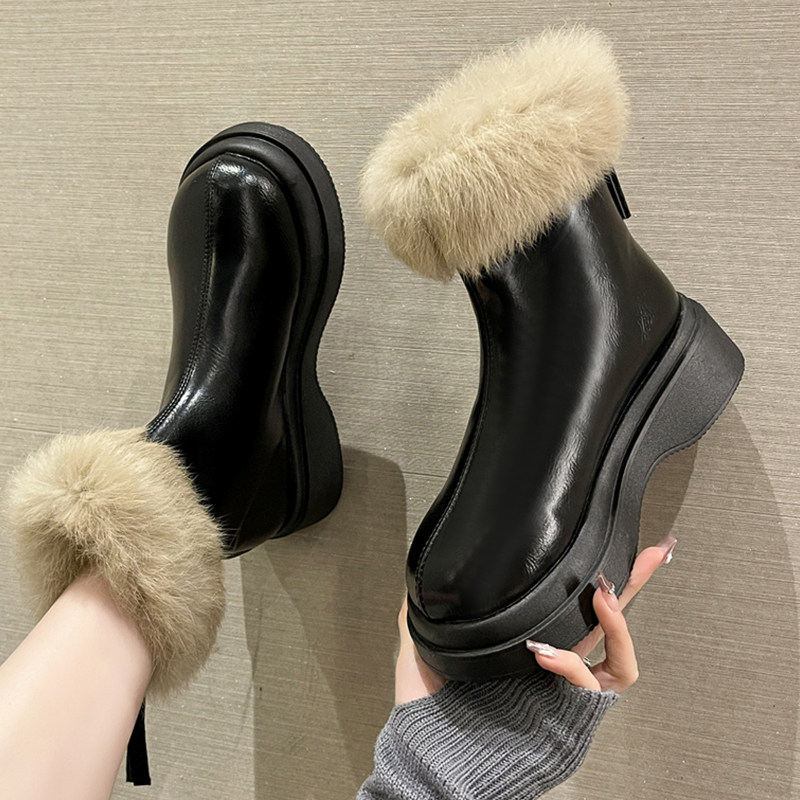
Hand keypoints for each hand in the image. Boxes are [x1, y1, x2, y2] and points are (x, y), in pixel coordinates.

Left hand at [394, 535, 675, 702]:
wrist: (432, 758)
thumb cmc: (431, 712)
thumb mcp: (426, 651)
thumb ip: (422, 615)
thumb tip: (416, 581)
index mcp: (533, 647)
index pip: (575, 607)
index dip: (603, 577)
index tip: (628, 543)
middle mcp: (558, 671)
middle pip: (613, 626)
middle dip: (635, 587)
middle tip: (645, 558)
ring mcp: (566, 697)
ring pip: (620, 663)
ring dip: (616, 625)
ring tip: (600, 597)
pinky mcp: (567, 721)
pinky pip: (590, 692)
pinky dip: (574, 667)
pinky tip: (549, 651)